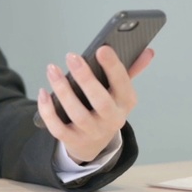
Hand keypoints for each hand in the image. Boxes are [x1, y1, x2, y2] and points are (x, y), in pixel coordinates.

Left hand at [36, 45, 154, 163]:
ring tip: (52, 69)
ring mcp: (92, 132)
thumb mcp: (120, 91)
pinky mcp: (74, 141)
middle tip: (71, 56)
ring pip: (77, 114)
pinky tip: (43, 92)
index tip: (101, 48)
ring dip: (62, 90)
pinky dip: (48, 111)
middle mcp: (112, 119)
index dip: (113, 67)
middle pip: (100, 101)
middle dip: (86, 78)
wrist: (95, 143)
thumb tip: (148, 51)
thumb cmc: (107, 107)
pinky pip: (58, 128)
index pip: (122, 84)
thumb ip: (131, 70)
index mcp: (125, 102)